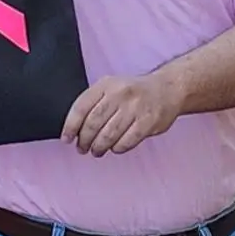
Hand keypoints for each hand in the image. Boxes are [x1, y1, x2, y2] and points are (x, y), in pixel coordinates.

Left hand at [63, 70, 182, 156]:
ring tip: (97, 151)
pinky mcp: (148, 121)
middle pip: (93, 123)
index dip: (70, 126)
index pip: (81, 107)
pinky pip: (127, 141)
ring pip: (109, 135)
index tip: (66, 139)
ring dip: (99, 147)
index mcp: (106, 85)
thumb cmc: (134, 92)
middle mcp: (120, 93)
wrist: (168, 89)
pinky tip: (115, 148)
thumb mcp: (111, 88)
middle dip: (85, 140)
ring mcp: (135, 107)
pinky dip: (117, 148)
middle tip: (82, 148)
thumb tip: (73, 130)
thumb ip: (93, 104)